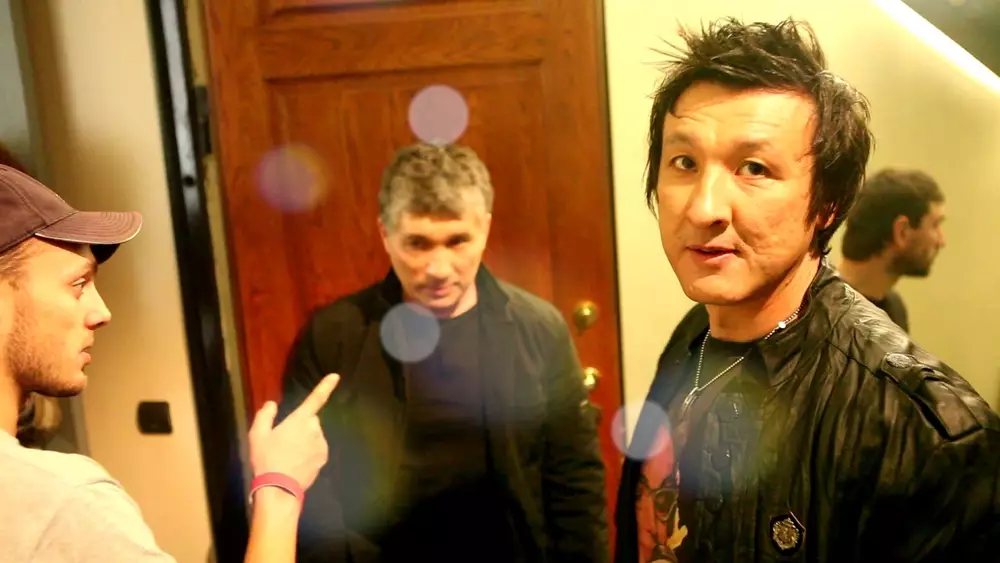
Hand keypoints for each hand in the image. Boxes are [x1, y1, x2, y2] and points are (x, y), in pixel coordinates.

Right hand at [248, 374, 339, 489]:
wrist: (279, 487)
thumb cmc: (266, 458)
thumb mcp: (257, 434)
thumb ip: (265, 415)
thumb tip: (272, 404)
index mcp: (300, 419)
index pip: (315, 399)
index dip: (325, 386)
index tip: (336, 376)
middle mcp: (315, 429)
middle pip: (309, 421)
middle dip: (300, 427)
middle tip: (283, 441)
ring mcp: (322, 444)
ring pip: (313, 436)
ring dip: (304, 440)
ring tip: (288, 454)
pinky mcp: (323, 458)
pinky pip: (316, 449)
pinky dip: (309, 452)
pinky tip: (296, 462)